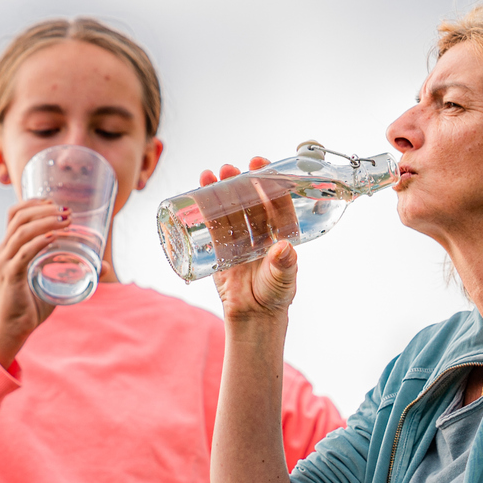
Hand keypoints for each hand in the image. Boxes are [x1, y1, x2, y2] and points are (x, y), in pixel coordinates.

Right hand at [0, 197, 70, 366]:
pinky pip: (24, 253)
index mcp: (10, 248)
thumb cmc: (32, 306)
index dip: (34, 202)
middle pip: (19, 217)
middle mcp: (4, 251)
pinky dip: (40, 242)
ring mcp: (5, 262)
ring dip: (45, 222)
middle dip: (44, 209)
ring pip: (22, 231)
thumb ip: (73, 271)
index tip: (54, 201)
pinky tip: (54, 238)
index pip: (15, 214)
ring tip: (66, 220)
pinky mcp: (11, 276)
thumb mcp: (54, 281)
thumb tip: (105, 267)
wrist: (13, 330)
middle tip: (67, 211)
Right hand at [199, 159, 297, 322]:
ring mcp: (240, 238)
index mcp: (279, 232)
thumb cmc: (273, 297)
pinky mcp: (220, 248)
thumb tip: (284, 249)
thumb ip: (284, 266)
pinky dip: (205, 209)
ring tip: (211, 174)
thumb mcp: (282, 281)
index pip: (276, 201)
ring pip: (230, 209)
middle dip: (240, 182)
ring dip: (221, 190)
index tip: (260, 166)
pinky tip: (198, 192)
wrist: (252, 316)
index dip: (269, 182)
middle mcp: (260, 231)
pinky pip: (213, 225)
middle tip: (231, 168)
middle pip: (250, 200)